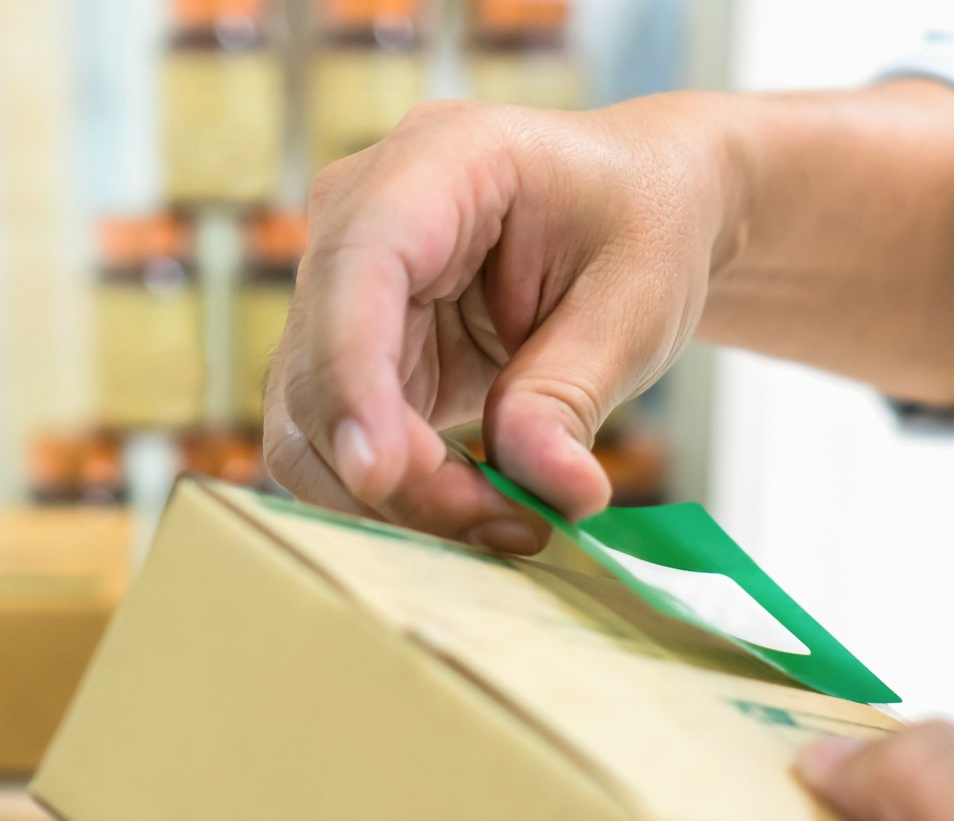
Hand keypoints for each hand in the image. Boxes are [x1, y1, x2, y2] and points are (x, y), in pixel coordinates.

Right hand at [262, 94, 740, 551]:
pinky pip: (343, 448)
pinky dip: (406, 496)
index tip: (380, 473)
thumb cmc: (642, 223)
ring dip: (400, 499)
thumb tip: (545, 490)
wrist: (638, 209)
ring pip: (312, 428)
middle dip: (401, 473)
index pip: (359, 268)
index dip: (352, 375)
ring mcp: (342, 290)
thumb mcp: (637, 301)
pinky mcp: (352, 357)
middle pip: (319, 371)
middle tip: (516, 526)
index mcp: (437, 162)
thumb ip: (574, 394)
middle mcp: (358, 217)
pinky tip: (485, 507)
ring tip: (513, 522)